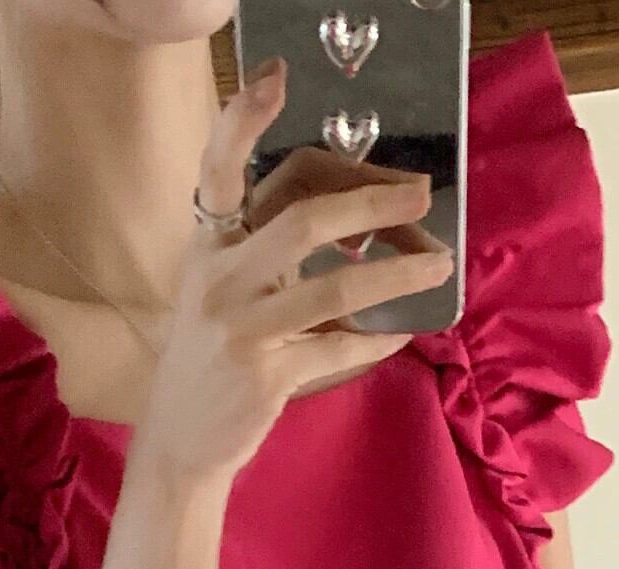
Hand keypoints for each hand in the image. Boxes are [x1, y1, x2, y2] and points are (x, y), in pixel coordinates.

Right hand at [137, 63, 454, 488]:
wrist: (180, 443)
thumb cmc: (211, 359)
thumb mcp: (221, 292)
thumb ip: (264, 251)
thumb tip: (351, 216)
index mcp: (208, 247)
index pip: (219, 169)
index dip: (244, 120)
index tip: (276, 76)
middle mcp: (220, 279)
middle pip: (304, 221)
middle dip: (371, 204)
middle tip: (418, 196)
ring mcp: (241, 328)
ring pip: (336, 286)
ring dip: (398, 273)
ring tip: (439, 266)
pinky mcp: (266, 375)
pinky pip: (339, 344)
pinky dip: (378, 337)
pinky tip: (402, 330)